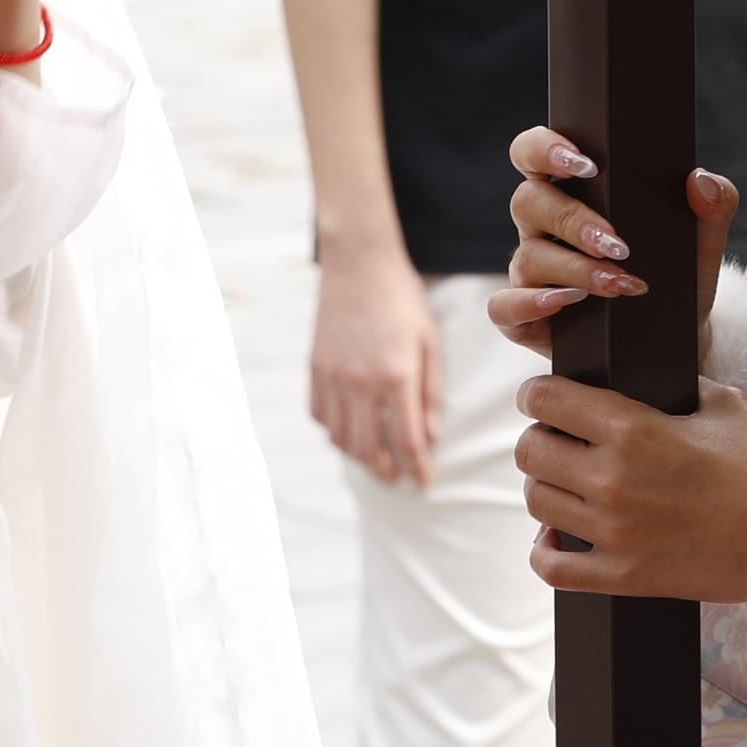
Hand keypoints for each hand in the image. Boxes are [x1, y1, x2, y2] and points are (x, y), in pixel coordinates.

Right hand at [310, 237, 442, 489]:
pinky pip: (320, 415)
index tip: (423, 484)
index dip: (417, 469)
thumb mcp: (430, 341)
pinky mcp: (315, 368)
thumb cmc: (402, 299)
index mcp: (396, 376)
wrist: (358, 262)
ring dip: (359, 455)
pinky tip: (350, 428)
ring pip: (340, 438)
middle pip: (368, 449)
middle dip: (385, 470)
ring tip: (375, 459)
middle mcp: (360, 382)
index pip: (407, 441)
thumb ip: (431, 392)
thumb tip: (430, 436)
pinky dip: (335, 430)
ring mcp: (332, 376)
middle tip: (397, 477)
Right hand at [488, 130, 734, 361]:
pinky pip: (503, 307)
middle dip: (574, 220)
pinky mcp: (525, 318)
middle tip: (618, 242)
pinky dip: (530, 303)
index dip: (545, 148)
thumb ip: (713, 206)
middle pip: (528, 201)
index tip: (586, 162)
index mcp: (572, 192)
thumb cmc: (678, 278)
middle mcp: (542, 227)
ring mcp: (530, 273)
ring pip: (527, 255)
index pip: (533, 153)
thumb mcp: (701, 244)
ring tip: (619, 282)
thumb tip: (701, 180)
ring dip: (575, 268)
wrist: (678, 339)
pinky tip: (571, 302)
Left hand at [516, 377, 746, 600]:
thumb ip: (674, 388)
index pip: (545, 398)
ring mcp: (612, 531)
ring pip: (536, 501)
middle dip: (540, 438)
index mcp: (632, 429)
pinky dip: (545, 549)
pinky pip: (550, 566)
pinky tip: (560, 536)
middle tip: (560, 441)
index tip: (543, 397)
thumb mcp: (722, 404)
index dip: (537, 393)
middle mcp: (611, 478)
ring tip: (568, 484)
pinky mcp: (620, 574)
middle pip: (529, 451)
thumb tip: (643, 383)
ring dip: (547, 487)